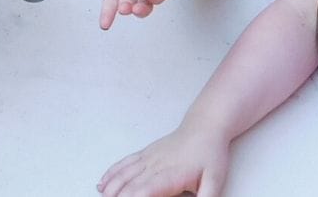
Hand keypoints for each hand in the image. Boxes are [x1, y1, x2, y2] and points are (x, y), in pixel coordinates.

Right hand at [97, 122, 229, 196]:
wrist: (207, 126)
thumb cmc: (210, 153)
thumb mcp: (215, 180)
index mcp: (171, 175)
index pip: (145, 192)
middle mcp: (155, 166)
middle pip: (129, 187)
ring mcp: (148, 158)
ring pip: (123, 175)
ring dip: (111, 190)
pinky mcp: (145, 153)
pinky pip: (124, 163)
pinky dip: (111, 174)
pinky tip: (102, 185)